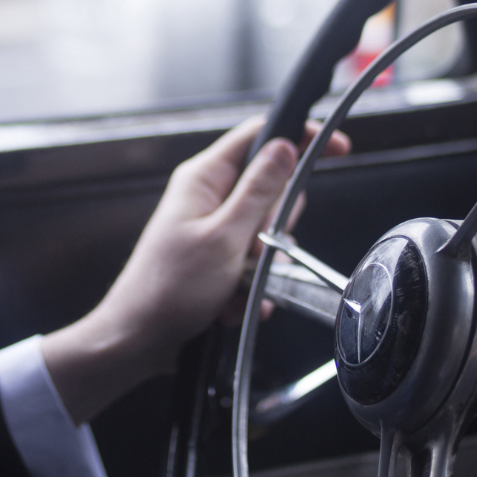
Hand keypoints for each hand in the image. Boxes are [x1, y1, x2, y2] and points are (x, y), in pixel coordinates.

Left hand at [41, 117, 349, 423]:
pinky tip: (229, 305)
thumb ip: (259, 191)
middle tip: (257, 248)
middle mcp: (209, 196)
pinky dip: (249, 288)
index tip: (338, 147)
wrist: (137, 341)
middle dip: (276, 226)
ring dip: (262, 266)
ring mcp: (214, 227)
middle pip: (272, 188)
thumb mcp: (224, 238)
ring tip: (237, 286)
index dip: (299, 136)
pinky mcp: (218, 257)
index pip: (260, 135)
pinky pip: (254, 264)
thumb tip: (286, 146)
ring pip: (268, 233)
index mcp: (205, 178)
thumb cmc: (168, 290)